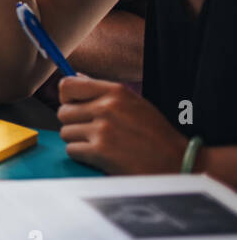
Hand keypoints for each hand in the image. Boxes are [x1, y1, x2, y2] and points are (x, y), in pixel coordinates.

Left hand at [57, 76, 187, 173]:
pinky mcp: (100, 151)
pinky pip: (72, 150)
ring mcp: (103, 129)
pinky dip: (82, 155)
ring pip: (65, 132)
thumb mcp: (134, 103)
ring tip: (101, 144)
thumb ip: (103, 91)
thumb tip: (77, 76)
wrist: (177, 162)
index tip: (75, 107)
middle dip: (73, 123)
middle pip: (63, 112)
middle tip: (92, 132)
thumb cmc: (155, 134)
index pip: (67, 85)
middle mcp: (107, 107)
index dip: (67, 98)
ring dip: (78, 140)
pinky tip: (101, 156)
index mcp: (115, 92)